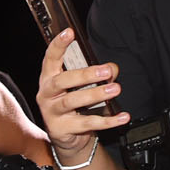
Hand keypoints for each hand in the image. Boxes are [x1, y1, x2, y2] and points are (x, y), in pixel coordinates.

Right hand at [36, 28, 129, 159]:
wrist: (66, 136)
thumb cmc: (73, 105)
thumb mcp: (83, 87)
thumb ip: (98, 74)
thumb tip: (112, 69)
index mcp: (50, 78)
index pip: (50, 59)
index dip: (58, 45)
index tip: (69, 33)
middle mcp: (47, 94)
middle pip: (61, 81)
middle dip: (84, 75)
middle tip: (105, 71)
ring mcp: (52, 112)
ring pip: (72, 101)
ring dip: (95, 94)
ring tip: (114, 89)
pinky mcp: (61, 129)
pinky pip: (86, 124)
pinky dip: (107, 121)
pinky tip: (122, 116)